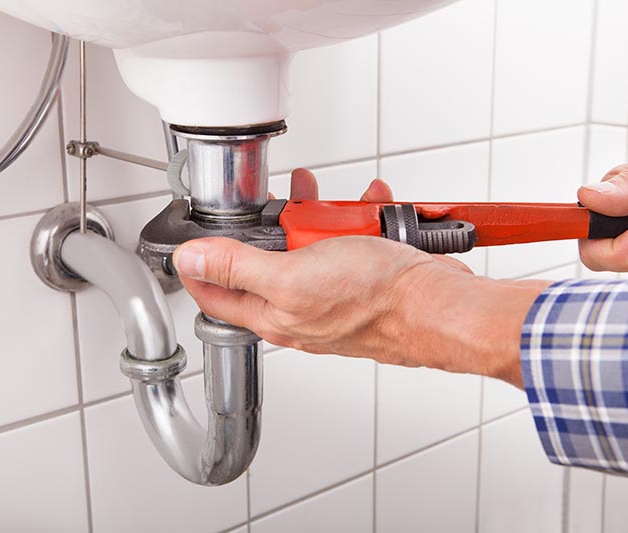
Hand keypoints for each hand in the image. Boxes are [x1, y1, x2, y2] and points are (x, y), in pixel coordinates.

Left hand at [173, 169, 546, 387]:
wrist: (439, 304)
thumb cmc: (378, 300)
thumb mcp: (291, 276)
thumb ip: (236, 267)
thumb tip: (189, 262)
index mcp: (273, 315)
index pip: (215, 293)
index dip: (199, 264)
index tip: (196, 237)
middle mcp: (299, 308)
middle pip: (267, 258)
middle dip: (277, 223)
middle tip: (288, 202)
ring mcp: (331, 293)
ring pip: (310, 244)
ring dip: (323, 216)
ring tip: (340, 206)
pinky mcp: (361, 279)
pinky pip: (347, 242)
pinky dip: (358, 221)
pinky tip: (371, 212)